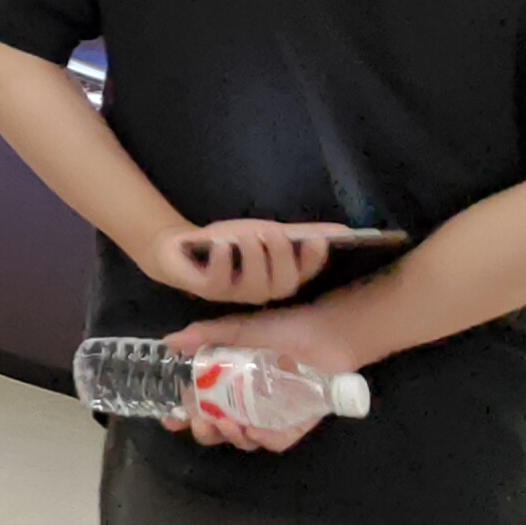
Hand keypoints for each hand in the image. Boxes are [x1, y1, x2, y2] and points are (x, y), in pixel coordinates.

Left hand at [140, 219, 365, 310]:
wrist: (181, 248)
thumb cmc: (229, 243)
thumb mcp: (265, 233)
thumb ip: (301, 234)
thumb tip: (344, 231)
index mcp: (278, 278)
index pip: (304, 275)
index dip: (313, 261)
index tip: (319, 241)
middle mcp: (261, 291)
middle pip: (283, 285)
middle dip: (282, 258)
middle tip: (273, 232)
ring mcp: (234, 293)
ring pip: (254, 287)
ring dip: (253, 257)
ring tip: (248, 234)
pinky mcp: (207, 289)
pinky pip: (217, 282)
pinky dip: (221, 262)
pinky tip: (221, 244)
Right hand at [163, 303, 367, 450]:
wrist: (326, 334)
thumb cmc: (281, 329)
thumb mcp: (238, 328)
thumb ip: (204, 335)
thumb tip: (168, 342)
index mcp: (226, 382)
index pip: (198, 404)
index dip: (181, 414)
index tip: (170, 420)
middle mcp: (244, 403)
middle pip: (216, 428)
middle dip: (203, 430)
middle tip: (201, 422)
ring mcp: (268, 416)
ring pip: (243, 440)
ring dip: (229, 437)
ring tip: (227, 424)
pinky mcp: (294, 425)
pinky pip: (276, 441)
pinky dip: (263, 440)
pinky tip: (254, 431)